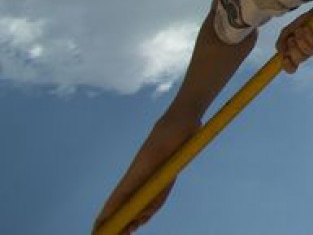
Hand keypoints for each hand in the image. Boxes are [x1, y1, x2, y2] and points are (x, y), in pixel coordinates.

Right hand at [94, 114, 192, 232]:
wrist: (185, 117)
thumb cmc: (174, 131)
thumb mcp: (164, 150)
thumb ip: (158, 173)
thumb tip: (145, 198)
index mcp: (137, 172)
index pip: (118, 198)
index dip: (108, 214)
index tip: (99, 229)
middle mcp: (141, 175)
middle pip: (126, 203)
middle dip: (119, 220)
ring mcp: (152, 175)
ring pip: (139, 201)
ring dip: (133, 216)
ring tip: (127, 232)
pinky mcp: (165, 174)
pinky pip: (156, 195)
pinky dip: (150, 207)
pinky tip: (144, 217)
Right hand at [276, 7, 312, 73]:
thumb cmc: (304, 21)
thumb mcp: (287, 31)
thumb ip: (281, 42)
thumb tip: (282, 54)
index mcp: (296, 52)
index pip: (292, 68)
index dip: (288, 67)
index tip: (285, 58)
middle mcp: (307, 52)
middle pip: (298, 60)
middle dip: (293, 49)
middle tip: (291, 38)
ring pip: (307, 52)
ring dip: (300, 40)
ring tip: (299, 29)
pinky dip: (309, 36)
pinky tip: (306, 28)